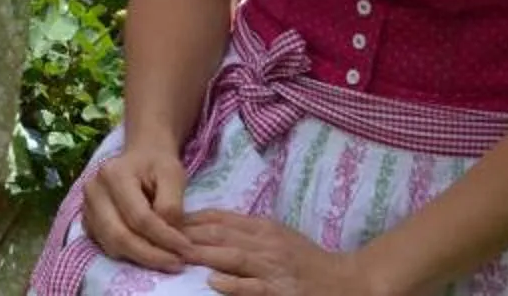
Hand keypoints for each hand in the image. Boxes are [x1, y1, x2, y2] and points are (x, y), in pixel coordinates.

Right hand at [82, 132, 193, 269]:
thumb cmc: (158, 164)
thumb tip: (168, 235)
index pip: (139, 217)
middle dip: (151, 255)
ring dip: (141, 259)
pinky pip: (107, 247)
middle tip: (177, 263)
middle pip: (120, 235)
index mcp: (113, 174)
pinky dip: (129, 256)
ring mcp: (86, 208)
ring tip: (167, 261)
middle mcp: (93, 191)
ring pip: (112, 245)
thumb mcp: (173, 175)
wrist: (141, 157)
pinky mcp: (88, 222)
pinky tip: (150, 254)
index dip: (164, 237)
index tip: (186, 248)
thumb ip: (171, 205)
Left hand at [181, 209, 383, 295]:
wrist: (345, 281)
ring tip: (179, 253)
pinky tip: (214, 282)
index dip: (192, 218)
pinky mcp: (281, 292)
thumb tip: (210, 225)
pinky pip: (253, 288)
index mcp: (263, 228)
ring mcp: (273, 268)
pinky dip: (233, 284)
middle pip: (222, 234)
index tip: (166, 219)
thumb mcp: (278, 236)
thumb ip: (247, 231)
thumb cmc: (306, 260)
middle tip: (161, 234)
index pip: (221, 218)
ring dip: (204, 254)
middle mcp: (266, 244)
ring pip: (233, 257)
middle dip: (190, 234)